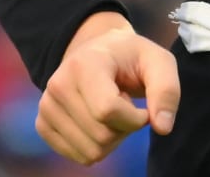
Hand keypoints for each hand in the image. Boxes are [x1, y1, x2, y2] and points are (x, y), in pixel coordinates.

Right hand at [37, 11, 180, 164]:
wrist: (97, 51)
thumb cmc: (131, 58)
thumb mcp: (158, 62)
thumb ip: (167, 91)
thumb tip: (163, 127)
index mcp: (85, 63)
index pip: (107, 110)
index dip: (135, 119)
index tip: (144, 108)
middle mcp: (58, 83)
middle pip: (101, 135)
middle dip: (125, 129)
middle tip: (126, 106)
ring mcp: (46, 105)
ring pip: (90, 151)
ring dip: (112, 139)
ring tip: (111, 111)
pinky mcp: (43, 124)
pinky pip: (78, 157)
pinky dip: (96, 146)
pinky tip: (97, 120)